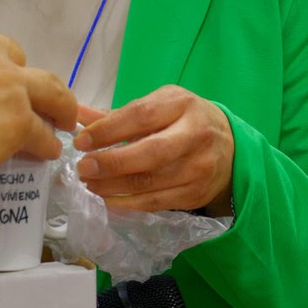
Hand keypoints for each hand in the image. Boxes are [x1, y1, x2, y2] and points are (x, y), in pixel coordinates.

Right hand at [0, 14, 76, 199]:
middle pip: (13, 57)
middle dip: (18, 77)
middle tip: (22, 98)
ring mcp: (4, 80)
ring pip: (45, 86)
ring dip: (55, 103)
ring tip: (60, 118)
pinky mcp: (18, 118)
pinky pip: (41, 131)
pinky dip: (45, 142)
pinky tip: (45, 152)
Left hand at [73, 86, 234, 214]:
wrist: (230, 148)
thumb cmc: (186, 121)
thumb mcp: (160, 106)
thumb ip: (119, 114)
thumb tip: (77, 115)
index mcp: (182, 104)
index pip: (141, 115)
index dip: (108, 130)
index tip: (81, 141)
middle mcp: (195, 134)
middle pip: (149, 153)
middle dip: (111, 163)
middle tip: (83, 168)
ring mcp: (198, 167)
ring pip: (150, 182)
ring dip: (113, 186)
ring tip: (90, 184)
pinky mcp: (196, 193)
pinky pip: (156, 203)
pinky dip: (128, 203)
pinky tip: (109, 198)